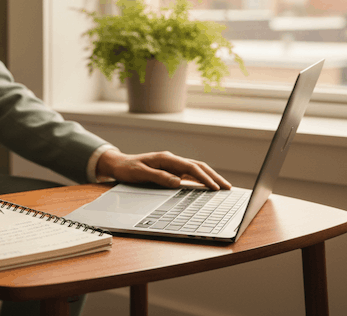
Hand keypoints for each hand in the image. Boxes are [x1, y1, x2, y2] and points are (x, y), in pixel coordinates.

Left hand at [96, 149, 230, 190]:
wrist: (119, 165)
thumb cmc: (128, 169)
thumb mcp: (141, 173)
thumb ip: (159, 177)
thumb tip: (178, 182)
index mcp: (166, 158)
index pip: (190, 168)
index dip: (204, 178)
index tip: (214, 188)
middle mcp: (172, 160)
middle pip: (198, 166)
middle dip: (214, 177)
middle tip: (228, 188)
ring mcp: (172, 164)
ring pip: (196, 169)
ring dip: (210, 177)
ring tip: (223, 187)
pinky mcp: (171, 170)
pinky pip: (190, 174)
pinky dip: (201, 179)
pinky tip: (208, 187)